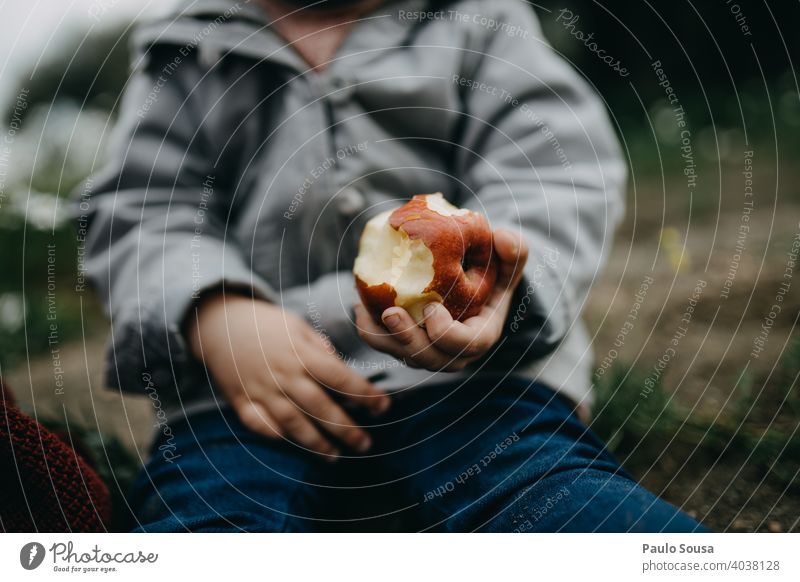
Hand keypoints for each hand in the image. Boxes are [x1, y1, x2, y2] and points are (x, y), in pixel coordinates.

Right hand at [186, 294, 390, 459]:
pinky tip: (293, 445)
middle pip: (320, 407)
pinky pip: (260, 426)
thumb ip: (321, 349)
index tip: (383, 407)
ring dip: (315, 443)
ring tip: (335, 457)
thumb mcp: (298, 327)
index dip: (364, 395)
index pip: (340, 378)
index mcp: (302, 354)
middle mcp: (284, 375)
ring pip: (292, 423)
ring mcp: (261, 390)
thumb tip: (341, 370)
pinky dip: (276, 436)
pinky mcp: (241, 401)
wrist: (220, 323)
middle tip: (365, 445)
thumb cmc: (267, 324)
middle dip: (345, 429)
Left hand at [355, 229, 527, 370]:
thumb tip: (502, 238)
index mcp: (481, 335)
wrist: (468, 281)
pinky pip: (385, 344)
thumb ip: (514, 251)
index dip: (448, 334)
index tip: (432, 309)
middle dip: (408, 340)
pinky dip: (371, 330)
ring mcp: (428, 351)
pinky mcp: (407, 345)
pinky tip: (360, 306)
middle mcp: (454, 352)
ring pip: (403, 354)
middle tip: (391, 313)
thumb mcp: (508, 262)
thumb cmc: (490, 272)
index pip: (468, 345)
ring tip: (367, 310)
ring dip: (383, 337)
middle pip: (430, 358)